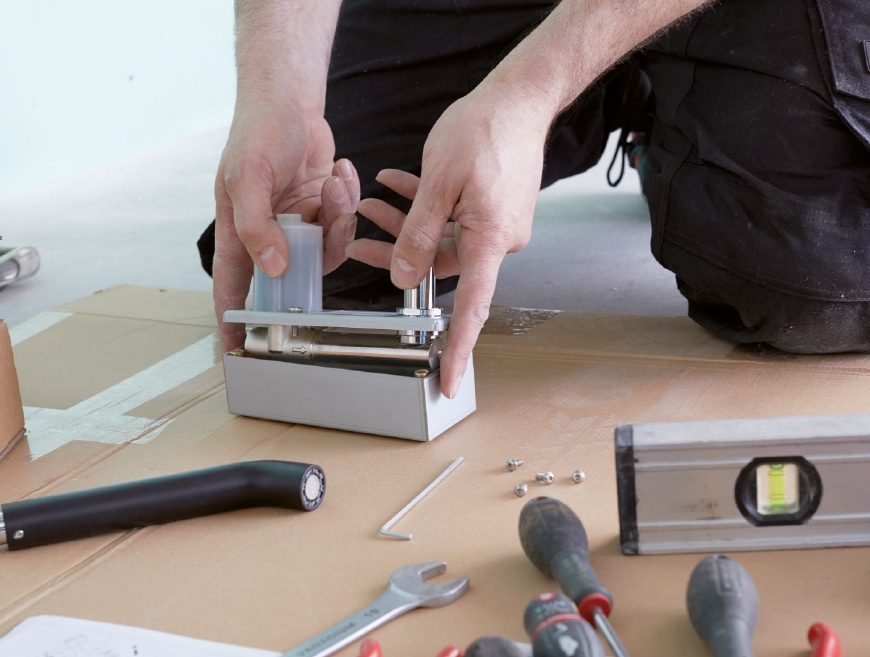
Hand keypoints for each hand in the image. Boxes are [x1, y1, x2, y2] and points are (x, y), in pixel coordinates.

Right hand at [213, 108, 358, 351]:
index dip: (234, 320)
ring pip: (328, 247)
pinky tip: (339, 171)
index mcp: (239, 230)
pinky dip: (346, 199)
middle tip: (326, 219)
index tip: (237, 350)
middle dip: (319, 251)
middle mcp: (269, 233)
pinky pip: (342, 223)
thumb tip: (274, 267)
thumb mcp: (249, 176)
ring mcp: (297, 222)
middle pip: (296, 270)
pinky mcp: (321, 208)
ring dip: (338, 216)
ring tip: (332, 181)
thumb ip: (258, 225)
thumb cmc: (257, 132)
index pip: (232, 286)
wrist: (289, 101)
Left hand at [348, 89, 550, 397]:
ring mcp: (495, 224)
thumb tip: (404, 276)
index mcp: (490, 240)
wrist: (520, 97)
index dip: (458, 348)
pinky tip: (395, 188)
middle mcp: (497, 240)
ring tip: (366, 204)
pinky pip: (450, 219)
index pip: (472, 308)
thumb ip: (418, 232)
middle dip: (397, 256)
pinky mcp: (490, 208)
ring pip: (439, 238)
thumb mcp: (439, 182)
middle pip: (440, 266)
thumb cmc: (486, 130)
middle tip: (357, 246)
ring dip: (403, 225)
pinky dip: (422, 208)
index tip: (449, 379)